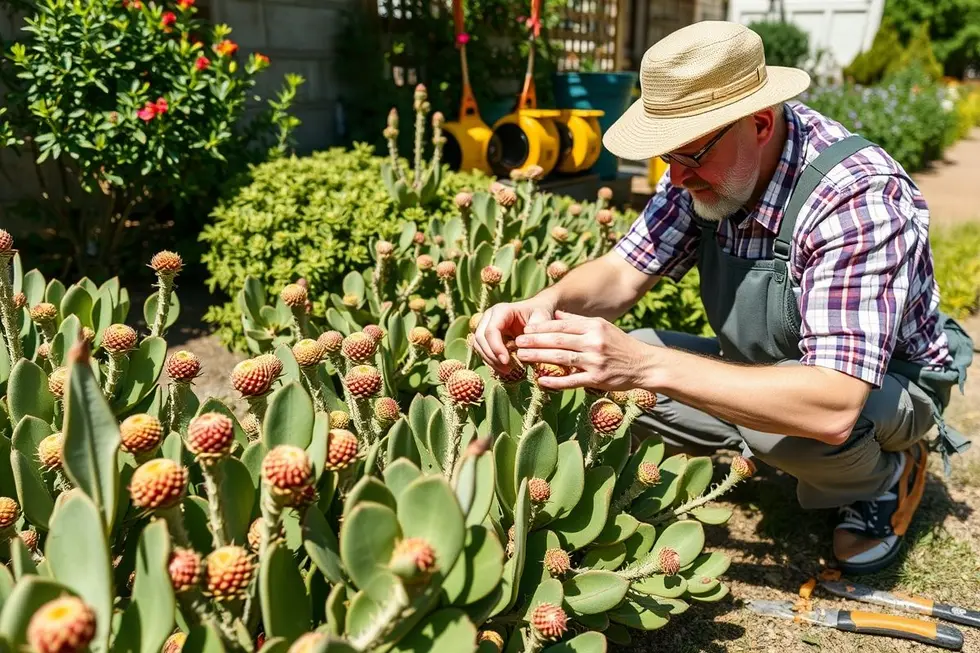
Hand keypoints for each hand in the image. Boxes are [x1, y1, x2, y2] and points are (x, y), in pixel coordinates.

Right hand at [472, 298, 555, 372]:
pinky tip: (503, 368)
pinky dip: (491, 360)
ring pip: (478, 345)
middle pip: (480, 338)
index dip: (496, 347)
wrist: (535, 310)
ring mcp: (484, 325)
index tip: (507, 361)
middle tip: (507, 369)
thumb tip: (526, 350)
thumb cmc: (539, 314)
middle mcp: (489, 317)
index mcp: (501, 310)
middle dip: (492, 356)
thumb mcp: (541, 319)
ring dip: (490, 360)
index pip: (491, 330)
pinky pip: (482, 350)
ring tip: (507, 370)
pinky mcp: (485, 336)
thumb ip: (536, 333)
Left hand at [513, 310, 654, 391]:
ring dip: (539, 358)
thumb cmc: (620, 344)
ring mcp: (595, 362)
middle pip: (558, 341)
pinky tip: (541, 380)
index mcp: (594, 327)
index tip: (524, 330)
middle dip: (534, 341)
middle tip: (517, 342)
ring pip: (561, 359)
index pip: (561, 326)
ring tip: (522, 357)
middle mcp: (594, 342)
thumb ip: (578, 322)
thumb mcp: (602, 326)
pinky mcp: (597, 379)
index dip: (541, 328)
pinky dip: (555, 381)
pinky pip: (572, 381)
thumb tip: (556, 314)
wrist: (644, 364)